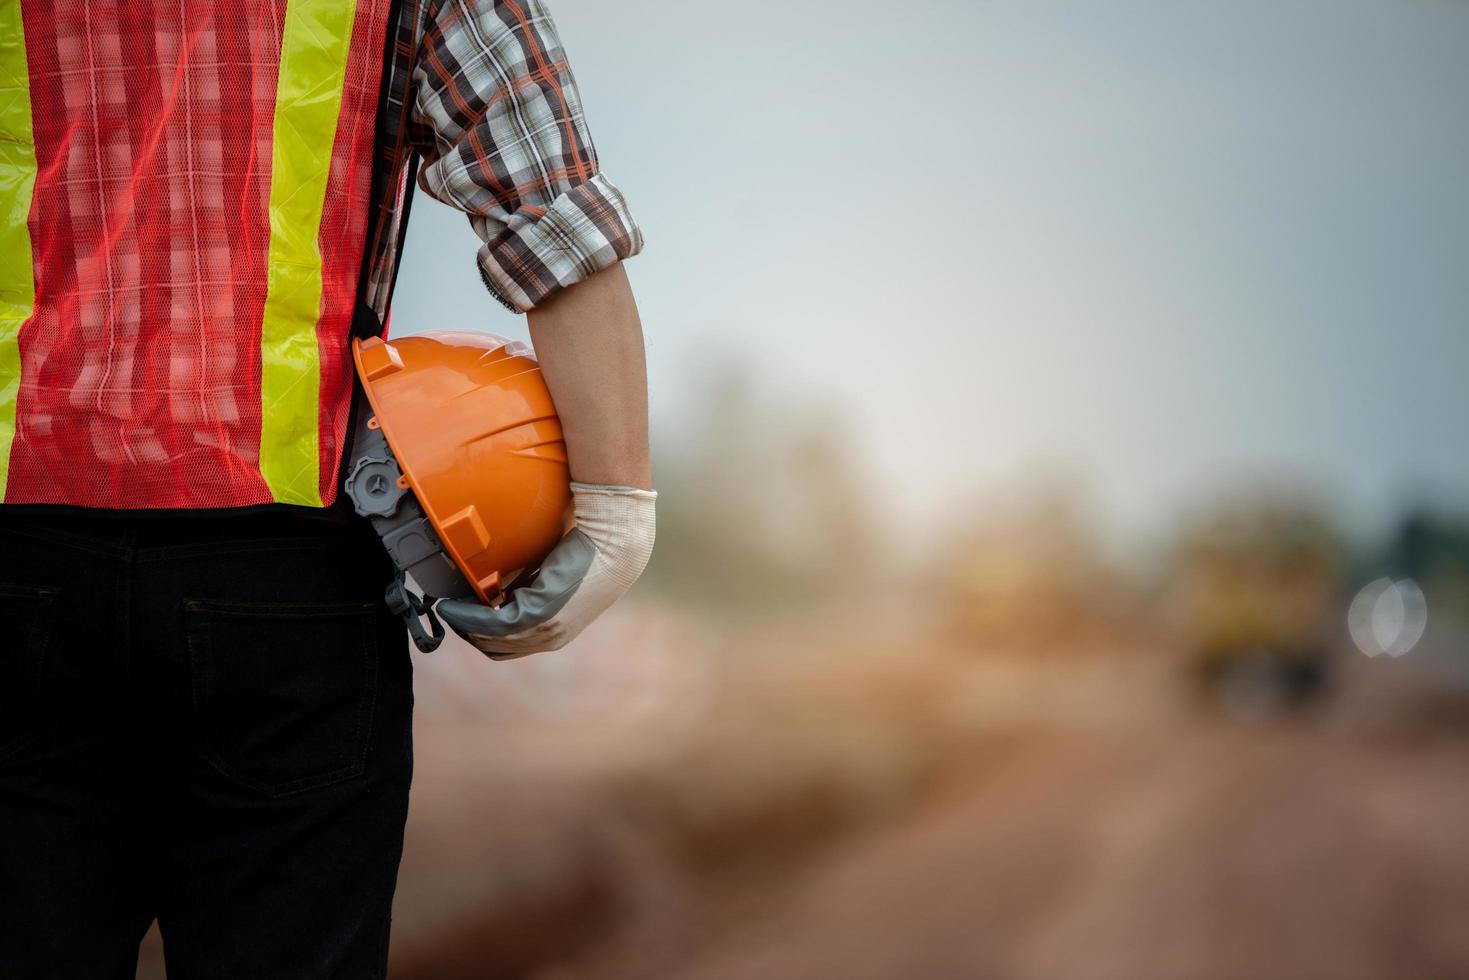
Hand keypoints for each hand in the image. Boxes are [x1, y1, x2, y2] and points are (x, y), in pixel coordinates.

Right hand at [436, 483, 655, 658]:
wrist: (614, 540)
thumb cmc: (586, 549)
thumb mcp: (547, 574)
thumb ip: (523, 583)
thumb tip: (492, 580)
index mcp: (554, 632)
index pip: (507, 647)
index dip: (481, 634)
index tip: (461, 614)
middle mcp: (550, 637)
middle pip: (494, 648)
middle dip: (467, 633)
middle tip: (448, 610)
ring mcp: (546, 629)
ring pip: (489, 639)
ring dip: (462, 626)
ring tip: (446, 606)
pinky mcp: (541, 613)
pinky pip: (493, 623)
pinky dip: (468, 617)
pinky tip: (453, 605)